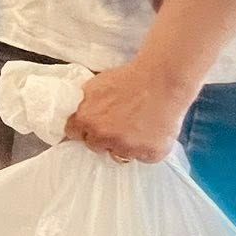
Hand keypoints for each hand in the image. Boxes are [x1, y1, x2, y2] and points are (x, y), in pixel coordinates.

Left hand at [63, 60, 191, 163]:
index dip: (84, 129)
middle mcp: (104, 137)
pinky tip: (152, 132)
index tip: (91, 127)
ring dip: (125, 145)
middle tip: (119, 124)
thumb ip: (84, 104)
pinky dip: (147, 147)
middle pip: (95, 146)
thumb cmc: (130, 78)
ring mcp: (127, 148)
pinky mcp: (150, 153)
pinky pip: (144, 157)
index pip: (73, 134)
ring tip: (138, 126)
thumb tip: (76, 115)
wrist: (162, 79)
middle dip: (103, 138)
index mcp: (86, 120)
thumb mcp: (96, 85)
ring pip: (120, 154)